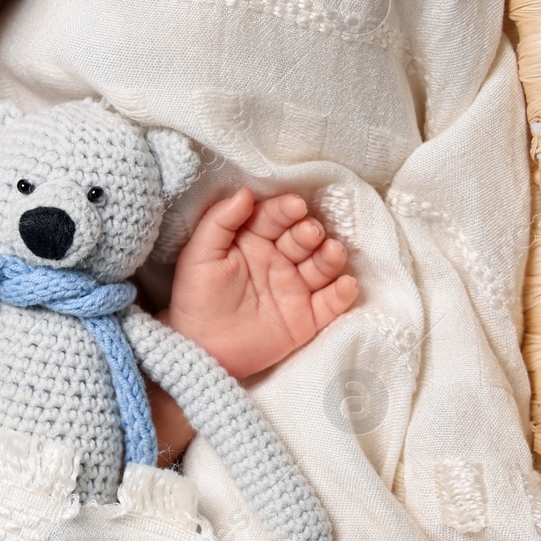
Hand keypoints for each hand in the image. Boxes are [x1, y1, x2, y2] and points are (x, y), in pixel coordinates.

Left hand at [161, 189, 357, 379]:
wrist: (199, 347)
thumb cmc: (195, 296)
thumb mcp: (198, 255)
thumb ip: (219, 222)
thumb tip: (245, 192)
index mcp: (253, 241)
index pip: (275, 217)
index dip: (286, 209)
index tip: (295, 206)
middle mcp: (278, 260)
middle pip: (303, 238)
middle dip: (309, 232)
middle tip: (308, 235)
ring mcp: (295, 288)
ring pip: (322, 266)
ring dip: (330, 257)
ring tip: (331, 253)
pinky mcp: (306, 318)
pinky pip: (332, 304)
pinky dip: (343, 293)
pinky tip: (346, 284)